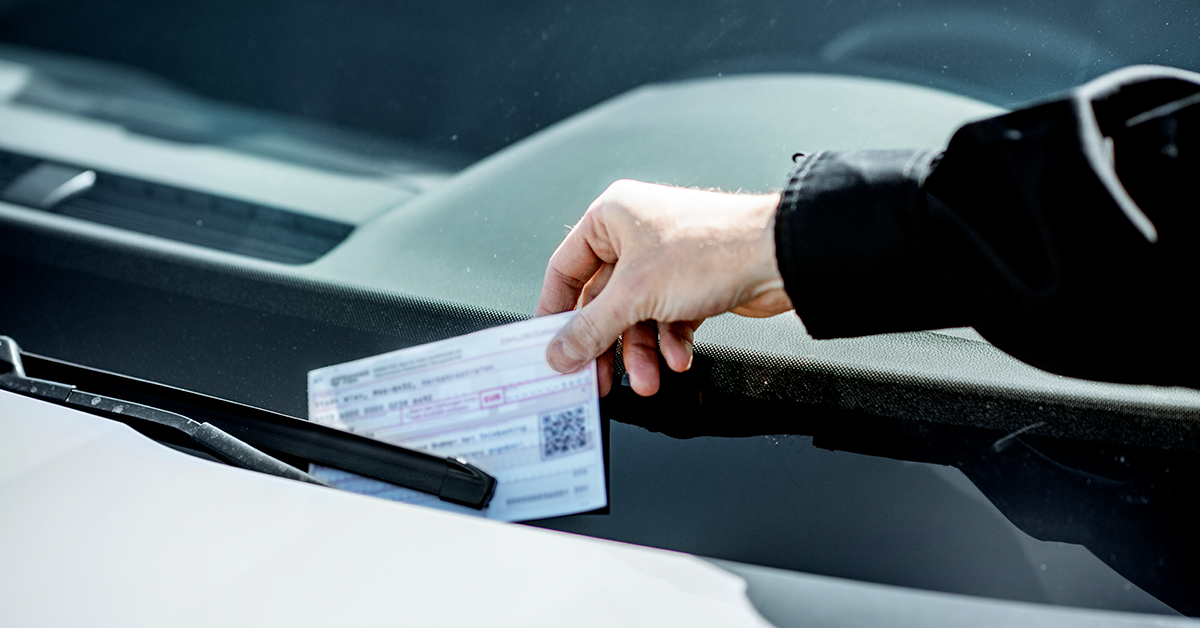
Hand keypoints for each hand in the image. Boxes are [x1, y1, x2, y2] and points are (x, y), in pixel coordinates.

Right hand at [536, 180, 793, 395]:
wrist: (779, 257)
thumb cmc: (710, 249)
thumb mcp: (634, 295)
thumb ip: (591, 328)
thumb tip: (558, 352)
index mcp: (611, 217)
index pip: (566, 269)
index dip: (556, 311)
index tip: (550, 346)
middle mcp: (636, 234)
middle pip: (602, 301)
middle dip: (605, 344)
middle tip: (597, 379)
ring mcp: (665, 259)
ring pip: (636, 316)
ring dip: (641, 353)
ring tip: (649, 380)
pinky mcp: (692, 282)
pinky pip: (666, 319)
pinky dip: (670, 343)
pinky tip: (678, 359)